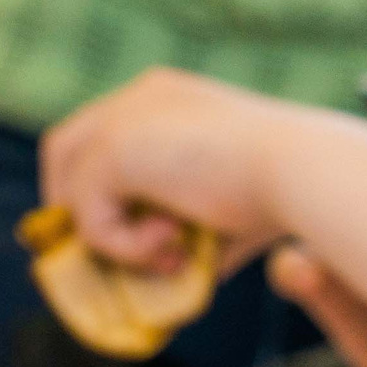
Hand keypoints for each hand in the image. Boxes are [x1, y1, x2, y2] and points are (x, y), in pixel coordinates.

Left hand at [39, 67, 311, 275]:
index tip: (119, 232)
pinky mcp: (111, 150)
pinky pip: (89, 218)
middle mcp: (139, 96)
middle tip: (101, 254)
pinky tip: (176, 247)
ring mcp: (120, 118)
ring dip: (111, 238)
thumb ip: (192, 226)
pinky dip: (123, 248)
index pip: (101, 133)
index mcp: (168, 97)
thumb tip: (180, 270)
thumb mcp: (229, 204)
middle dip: (74, 207)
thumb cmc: (286, 191)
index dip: (98, 186)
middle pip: (63, 149)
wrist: (303, 172)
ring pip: (74, 190)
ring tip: (171, 254)